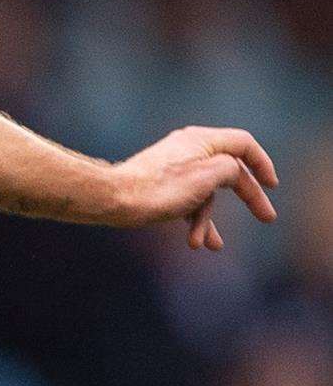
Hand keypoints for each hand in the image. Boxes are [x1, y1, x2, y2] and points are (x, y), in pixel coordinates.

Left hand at [112, 126, 277, 250]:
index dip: (262, 164)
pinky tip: (194, 243)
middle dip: (247, 198)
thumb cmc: (160, 188)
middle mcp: (190, 148)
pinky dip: (191, 220)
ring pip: (205, 193)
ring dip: (207, 220)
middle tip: (267, 218)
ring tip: (209, 246)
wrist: (112, 200)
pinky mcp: (160, 185)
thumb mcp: (210, 176)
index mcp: (203, 139)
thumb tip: (234, 176)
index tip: (272, 186)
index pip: (244, 145)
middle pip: (228, 172)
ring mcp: (174, 167)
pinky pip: (185, 201)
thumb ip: (232, 170)